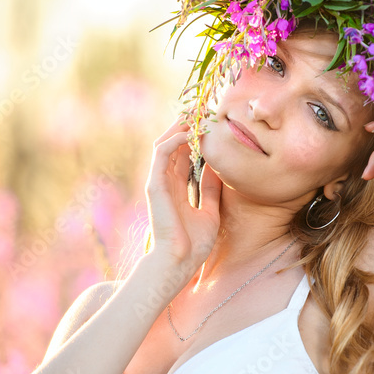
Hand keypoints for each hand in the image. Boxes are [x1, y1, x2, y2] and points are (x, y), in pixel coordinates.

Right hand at [144, 117, 221, 273]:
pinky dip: (174, 139)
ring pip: (165, 143)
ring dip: (180, 126)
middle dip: (188, 126)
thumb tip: (218, 168)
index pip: (184, 154)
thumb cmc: (193, 245)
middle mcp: (166, 182)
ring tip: (196, 113)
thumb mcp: (210, 211)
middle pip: (174, 144)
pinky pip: (162, 153)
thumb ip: (211, 189)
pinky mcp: (155, 184)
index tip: (212, 124)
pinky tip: (190, 132)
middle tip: (204, 110)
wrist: (179, 262)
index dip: (196, 137)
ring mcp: (158, 182)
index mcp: (177, 188)